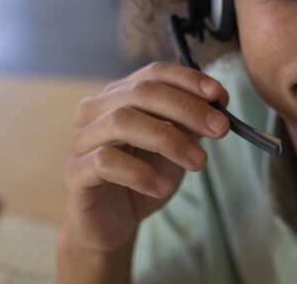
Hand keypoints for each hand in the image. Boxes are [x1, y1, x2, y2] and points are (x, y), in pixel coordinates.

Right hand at [60, 61, 230, 255]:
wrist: (112, 223)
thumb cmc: (143, 177)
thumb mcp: (174, 146)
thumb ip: (190, 122)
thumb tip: (218, 101)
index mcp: (119, 95)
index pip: (154, 73)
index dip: (188, 80)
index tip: (220, 95)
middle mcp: (96, 109)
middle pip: (141, 92)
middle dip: (186, 108)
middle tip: (220, 129)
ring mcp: (82, 138)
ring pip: (122, 122)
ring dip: (169, 139)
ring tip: (198, 162)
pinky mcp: (75, 171)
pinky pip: (106, 161)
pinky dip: (140, 173)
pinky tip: (163, 187)